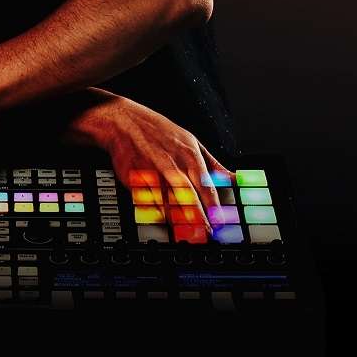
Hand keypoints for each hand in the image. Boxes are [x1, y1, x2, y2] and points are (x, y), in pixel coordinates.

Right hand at [67, 94, 229, 232]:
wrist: (124, 122)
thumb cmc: (160, 132)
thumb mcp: (190, 141)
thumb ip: (212, 163)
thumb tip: (233, 177)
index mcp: (189, 155)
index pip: (206, 187)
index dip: (214, 207)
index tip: (220, 222)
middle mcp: (173, 165)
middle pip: (189, 198)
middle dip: (200, 218)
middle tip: (207, 233)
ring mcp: (154, 174)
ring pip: (170, 204)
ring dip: (181, 221)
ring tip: (190, 234)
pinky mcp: (136, 181)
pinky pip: (150, 203)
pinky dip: (159, 215)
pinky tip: (167, 222)